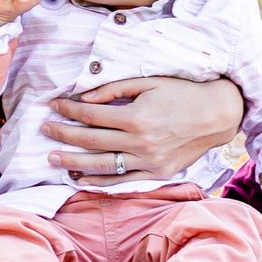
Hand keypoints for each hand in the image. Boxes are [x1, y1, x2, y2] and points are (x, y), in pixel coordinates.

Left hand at [43, 75, 245, 180]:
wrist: (217, 114)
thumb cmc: (183, 92)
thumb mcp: (149, 81)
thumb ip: (115, 89)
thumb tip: (85, 96)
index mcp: (136, 117)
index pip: (91, 115)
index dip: (68, 109)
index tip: (53, 105)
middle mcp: (140, 142)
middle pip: (91, 141)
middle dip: (63, 135)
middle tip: (44, 130)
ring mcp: (148, 162)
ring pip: (102, 165)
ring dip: (73, 162)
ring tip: (53, 158)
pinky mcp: (157, 173)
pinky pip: (123, 181)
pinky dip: (99, 180)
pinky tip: (80, 178)